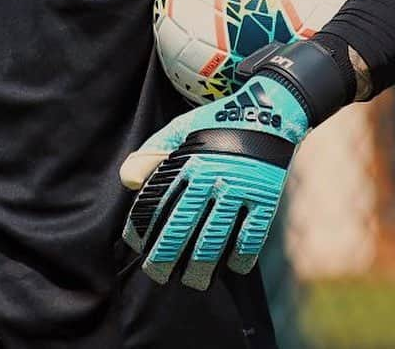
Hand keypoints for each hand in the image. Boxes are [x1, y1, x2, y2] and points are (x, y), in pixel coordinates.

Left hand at [120, 75, 308, 290]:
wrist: (268, 111)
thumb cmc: (216, 123)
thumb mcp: (181, 129)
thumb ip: (152, 154)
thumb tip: (126, 181)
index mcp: (188, 160)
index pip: (158, 201)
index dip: (143, 227)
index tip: (135, 245)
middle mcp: (212, 177)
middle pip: (183, 226)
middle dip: (166, 255)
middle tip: (156, 274)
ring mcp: (240, 189)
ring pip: (215, 238)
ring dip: (200, 265)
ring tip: (192, 282)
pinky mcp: (265, 199)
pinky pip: (251, 236)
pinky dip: (241, 256)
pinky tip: (232, 267)